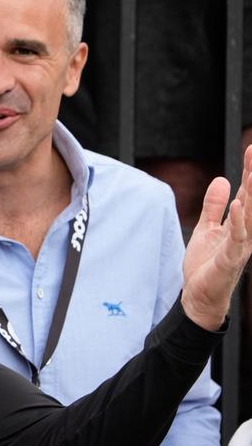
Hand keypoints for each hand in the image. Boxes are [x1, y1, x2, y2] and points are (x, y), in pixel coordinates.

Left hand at [182, 145, 251, 329]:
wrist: (199, 297)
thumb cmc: (206, 265)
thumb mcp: (206, 229)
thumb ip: (214, 207)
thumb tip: (222, 180)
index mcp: (239, 225)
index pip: (246, 194)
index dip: (249, 173)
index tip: (251, 148)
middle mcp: (244, 233)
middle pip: (251, 200)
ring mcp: (239, 246)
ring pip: (249, 216)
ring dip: (251, 194)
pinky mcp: (230, 259)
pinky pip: (237, 238)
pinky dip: (238, 221)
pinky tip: (239, 205)